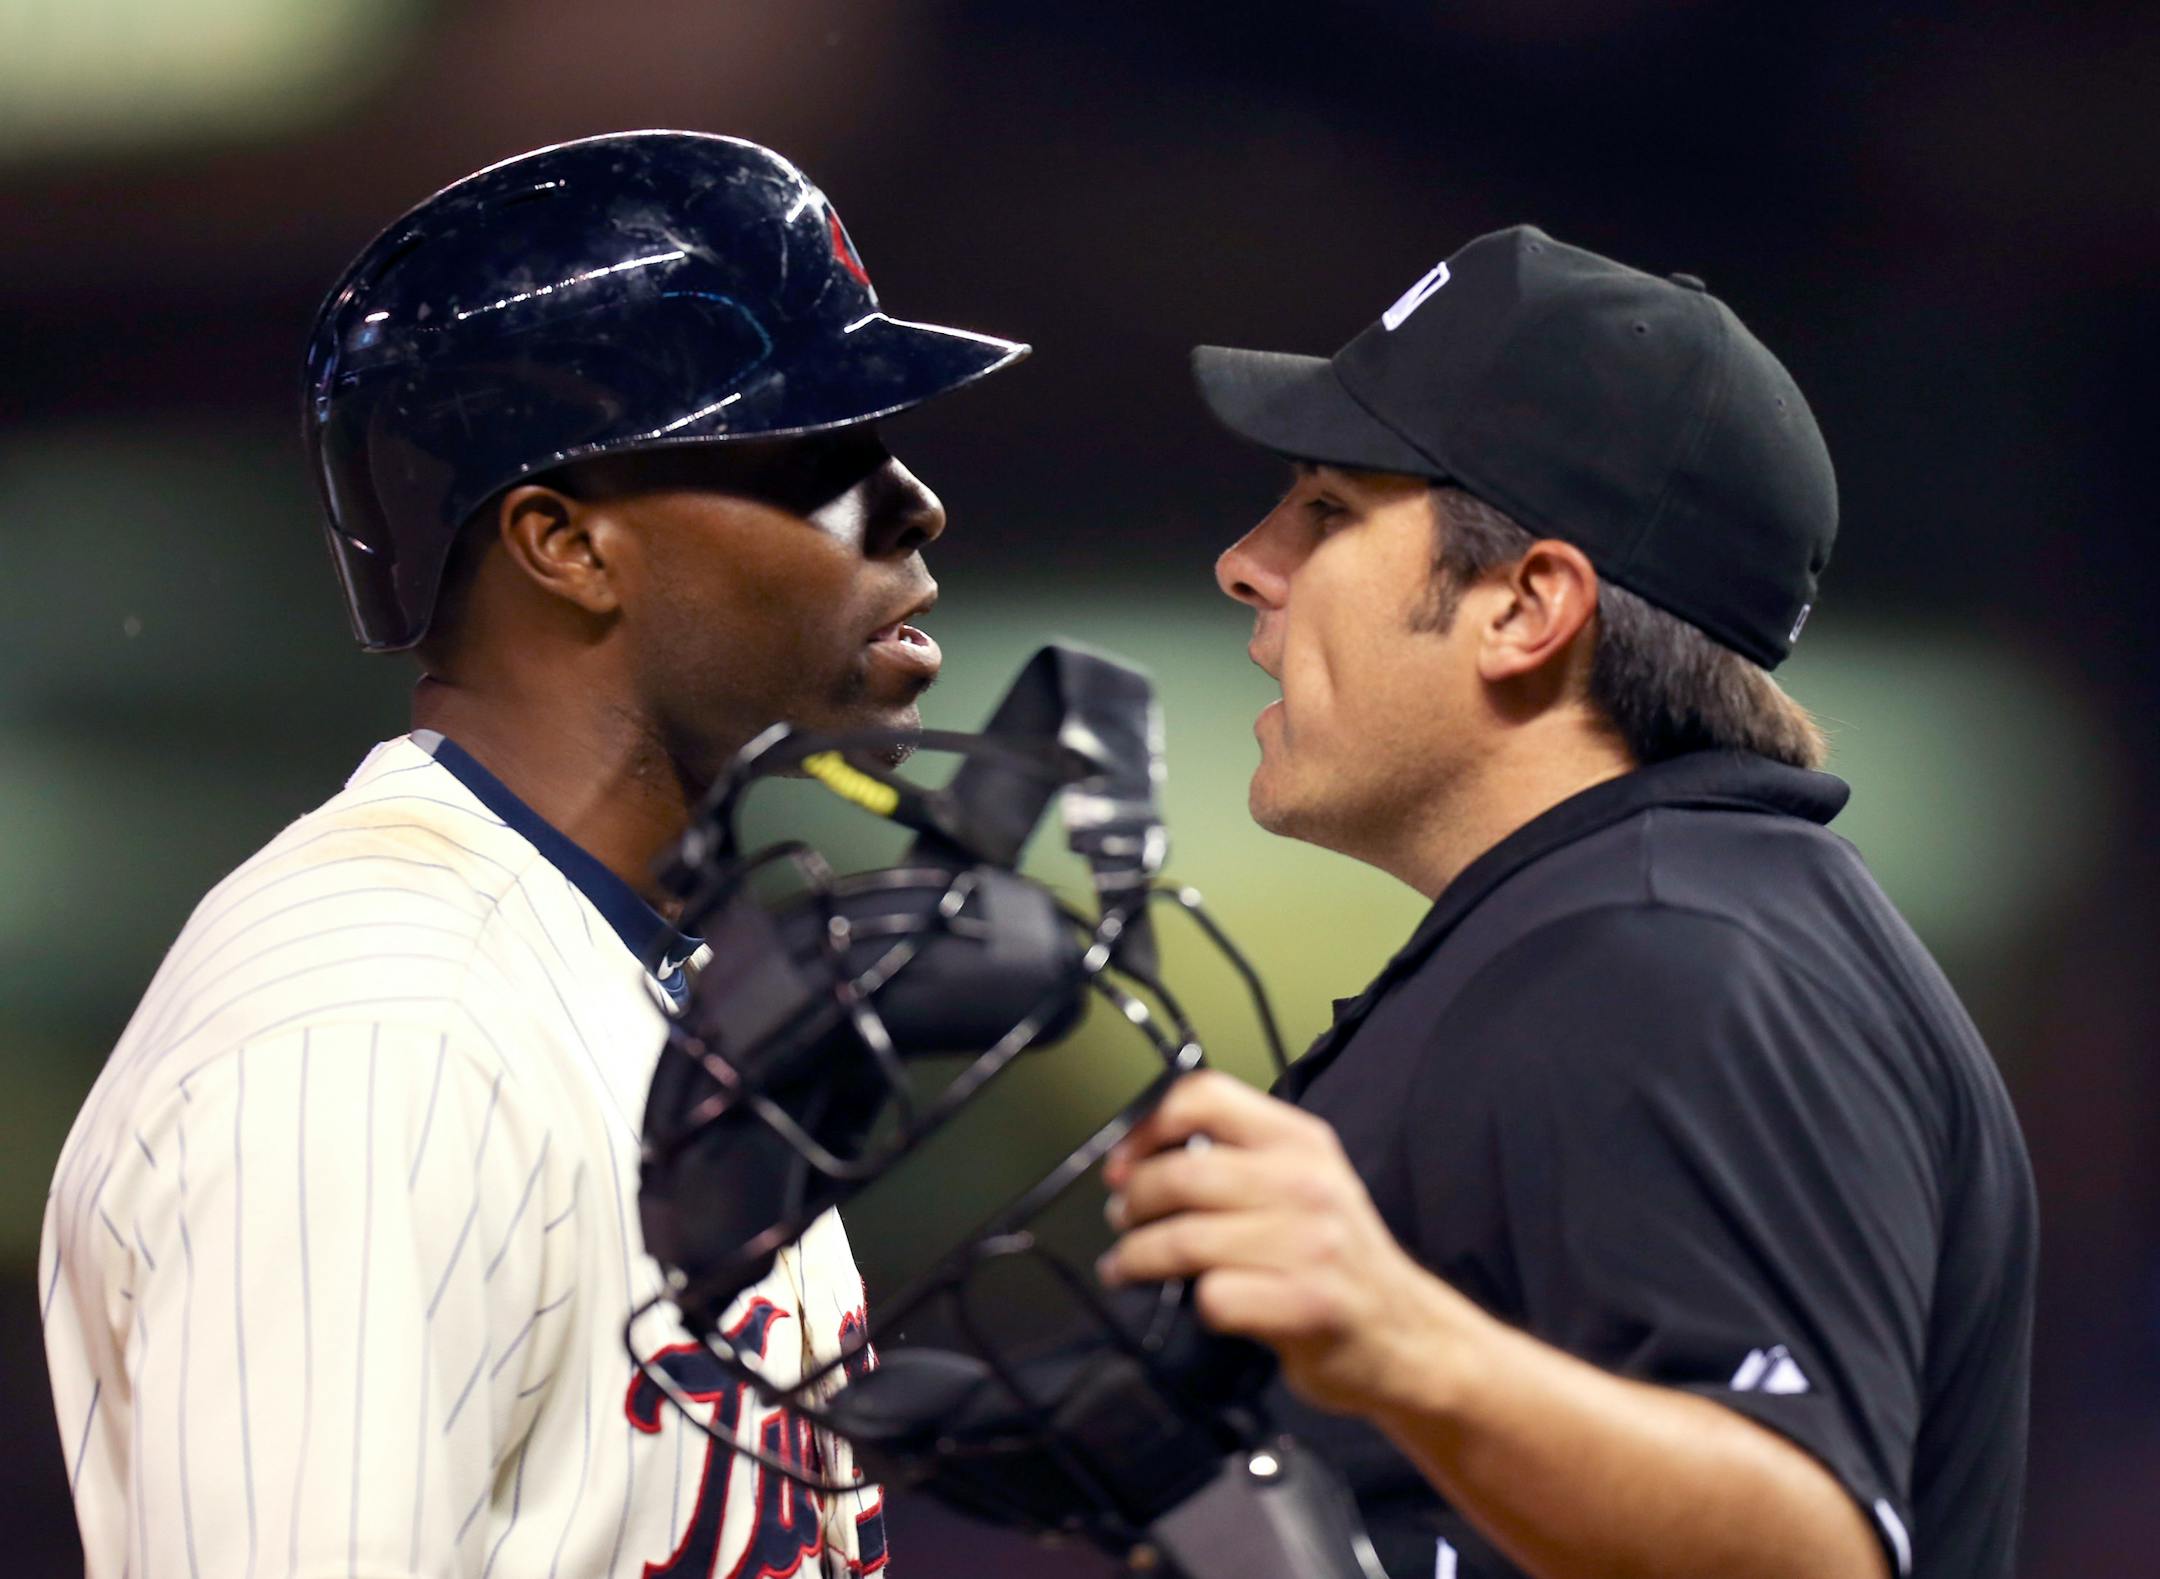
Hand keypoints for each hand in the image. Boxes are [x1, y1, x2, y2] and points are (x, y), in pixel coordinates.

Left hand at [1097, 1069, 1463, 1417]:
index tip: (1123, 1162)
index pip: (1205, 1097)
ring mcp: (1311, 1244)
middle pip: (1182, 1173)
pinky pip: (1215, 1296)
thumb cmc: (1335, 1257)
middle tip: (1121, 1219)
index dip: (1147, 1127)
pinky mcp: (1307, 1304)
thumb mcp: (1303, 1182)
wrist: (1405, 1333)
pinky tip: (1200, 1306)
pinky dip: (1196, 1304)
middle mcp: (1307, 1182)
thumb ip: (1239, 1159)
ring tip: (1127, 1265)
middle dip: (1133, 1201)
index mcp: (1301, 1141)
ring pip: (1186, 1238)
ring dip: (1138, 1257)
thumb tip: (1141, 1157)